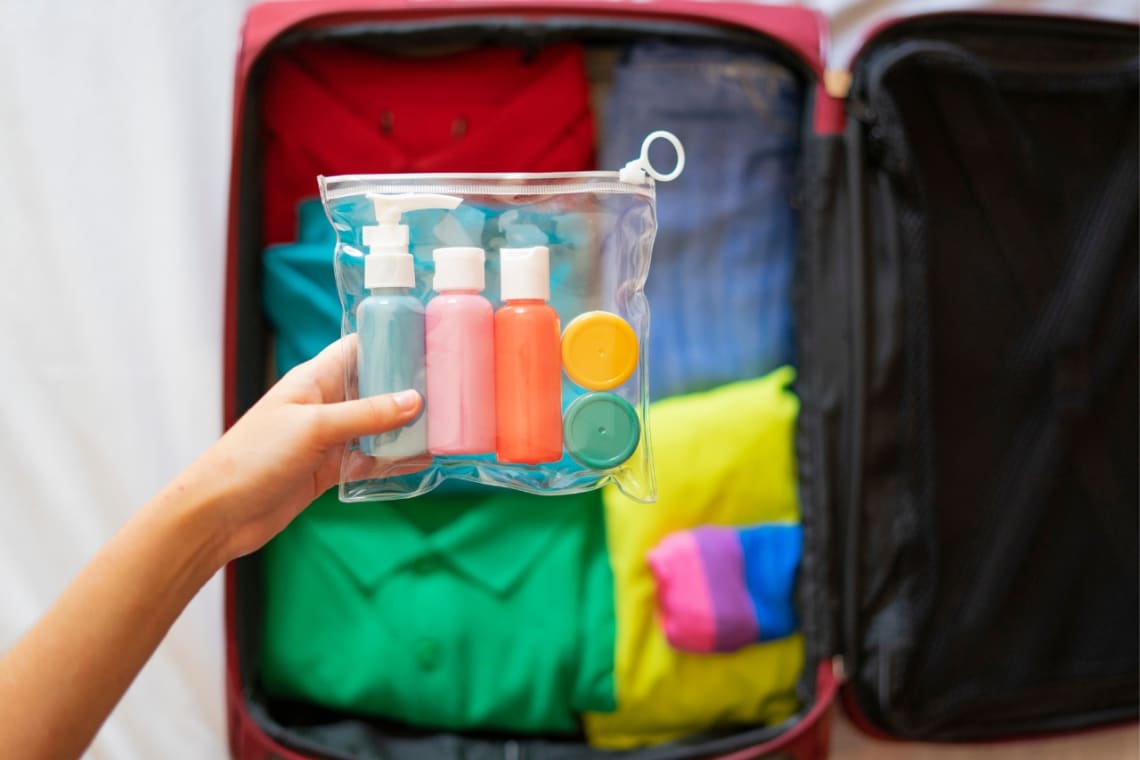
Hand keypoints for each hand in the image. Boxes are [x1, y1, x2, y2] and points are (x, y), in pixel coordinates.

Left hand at [163, 335, 424, 562]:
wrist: (220, 514)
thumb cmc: (255, 457)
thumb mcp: (314, 427)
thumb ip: (366, 414)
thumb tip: (416, 400)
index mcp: (315, 379)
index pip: (359, 347)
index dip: (392, 339)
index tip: (431, 339)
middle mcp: (325, 403)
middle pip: (376, 386)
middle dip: (410, 386)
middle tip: (453, 385)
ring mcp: (329, 438)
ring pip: (378, 425)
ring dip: (408, 426)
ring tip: (449, 423)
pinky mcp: (331, 469)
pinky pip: (372, 459)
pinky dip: (396, 459)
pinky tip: (425, 460)